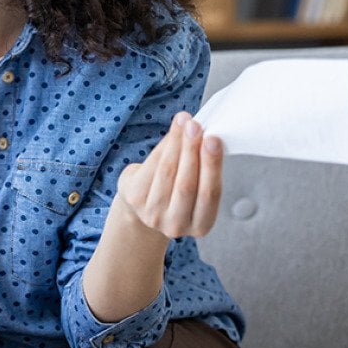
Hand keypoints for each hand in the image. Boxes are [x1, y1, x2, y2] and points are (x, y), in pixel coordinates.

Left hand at [115, 111, 222, 239]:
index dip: (211, 166)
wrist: (144, 205)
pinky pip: (151, 167)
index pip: (210, 194)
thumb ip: (202, 166)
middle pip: (186, 184)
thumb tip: (204, 133)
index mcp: (201, 225)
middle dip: (192, 151)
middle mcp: (176, 224)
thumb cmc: (177, 190)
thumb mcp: (196, 186)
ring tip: (184, 122)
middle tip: (196, 126)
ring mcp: (152, 214)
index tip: (213, 140)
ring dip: (176, 144)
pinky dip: (163, 146)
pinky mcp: (134, 199)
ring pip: (167, 172)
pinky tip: (171, 133)